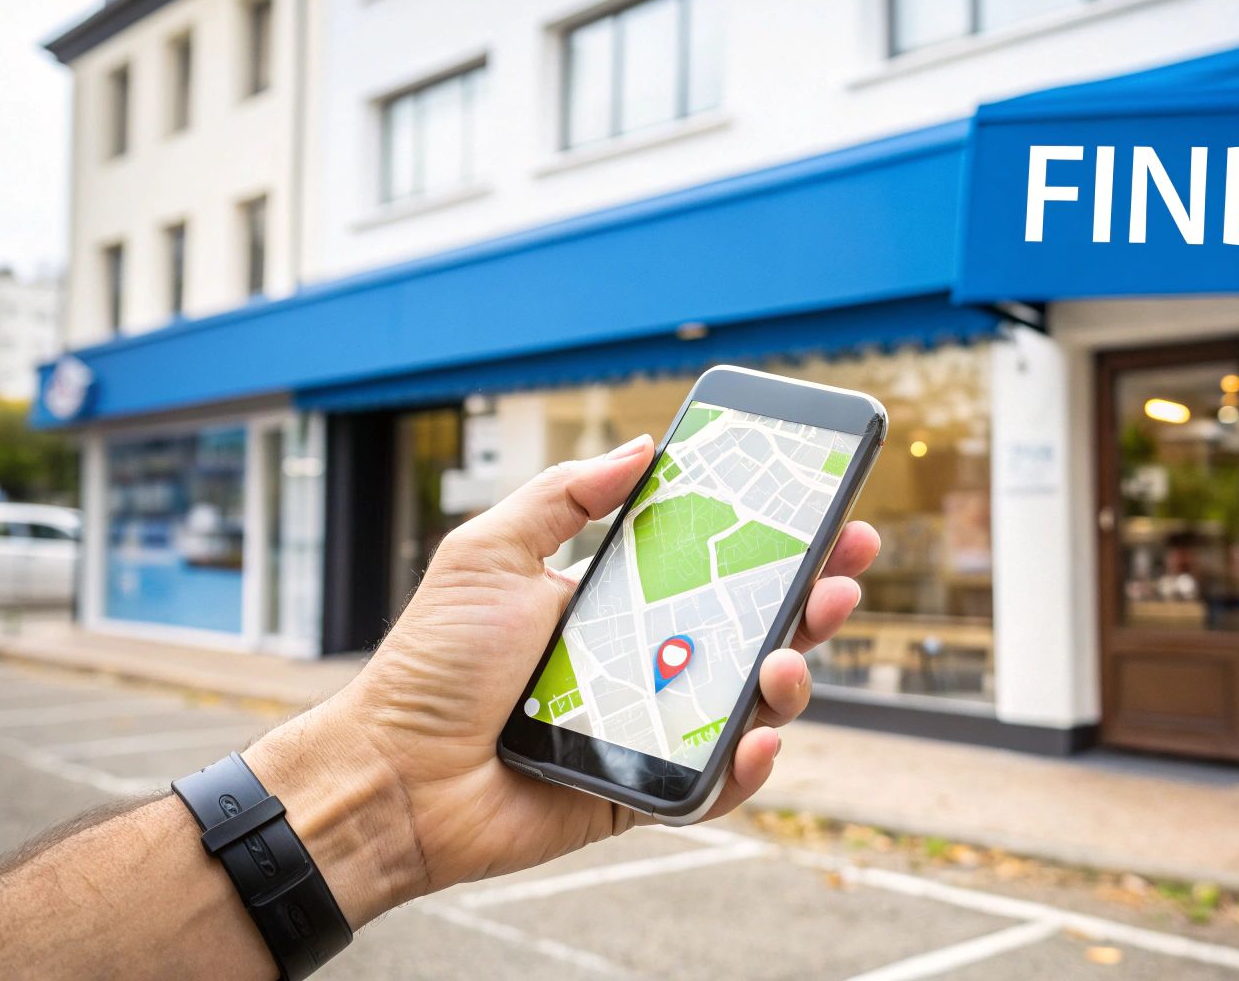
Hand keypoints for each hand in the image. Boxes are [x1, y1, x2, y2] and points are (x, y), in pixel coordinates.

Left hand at [244, 435, 878, 924]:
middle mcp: (647, 663)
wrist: (393, 773)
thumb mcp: (489, 552)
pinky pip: (718, 782)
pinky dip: (749, 765)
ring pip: (752, 704)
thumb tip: (641, 445)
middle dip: (813, 601)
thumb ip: (564, 497)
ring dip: (791, 678)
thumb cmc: (432, 664)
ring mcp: (652, 729)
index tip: (826, 514)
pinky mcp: (647, 793)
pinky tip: (757, 739)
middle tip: (845, 575)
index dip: (777, 544)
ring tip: (787, 660)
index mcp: (619, 604)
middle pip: (754, 630)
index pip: (717, 567)